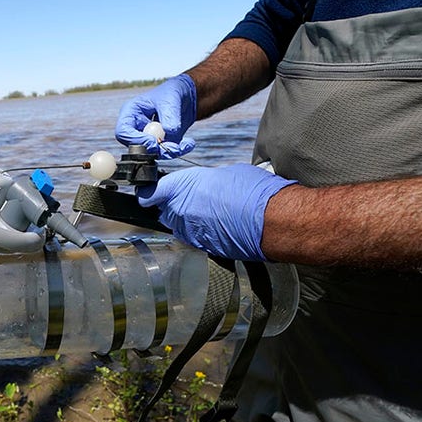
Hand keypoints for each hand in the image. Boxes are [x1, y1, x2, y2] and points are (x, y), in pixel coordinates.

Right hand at [114, 74, 197, 158]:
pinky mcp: (159, 144)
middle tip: (173, 147)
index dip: (136, 140)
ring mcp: (147, 137)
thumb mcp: (171, 100)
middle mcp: (136, 127)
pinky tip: (188, 143)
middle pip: (136, 147)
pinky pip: (164, 154)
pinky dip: (177, 151)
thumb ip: (169, 117)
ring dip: (169, 152)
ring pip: (152, 154)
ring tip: (186, 143)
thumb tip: (169, 132)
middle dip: (155, 150)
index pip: (123, 132)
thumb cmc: (172, 92)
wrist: (186, 97)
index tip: (154, 142)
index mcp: (131, 113)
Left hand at [137, 164, 296, 261]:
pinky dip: (200, 232)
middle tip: (190, 198)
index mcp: (183, 187)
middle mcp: (182, 211)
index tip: (149, 193)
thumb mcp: (226, 174)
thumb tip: (203, 185)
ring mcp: (192, 232)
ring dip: (186, 220)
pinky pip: (194, 238)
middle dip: (171, 206)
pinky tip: (217, 225)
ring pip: (178, 226)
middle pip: (164, 211)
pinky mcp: (204, 246)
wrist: (272, 221)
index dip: (150, 193)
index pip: (152, 193)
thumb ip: (205, 182)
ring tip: (207, 212)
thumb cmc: (254, 193)